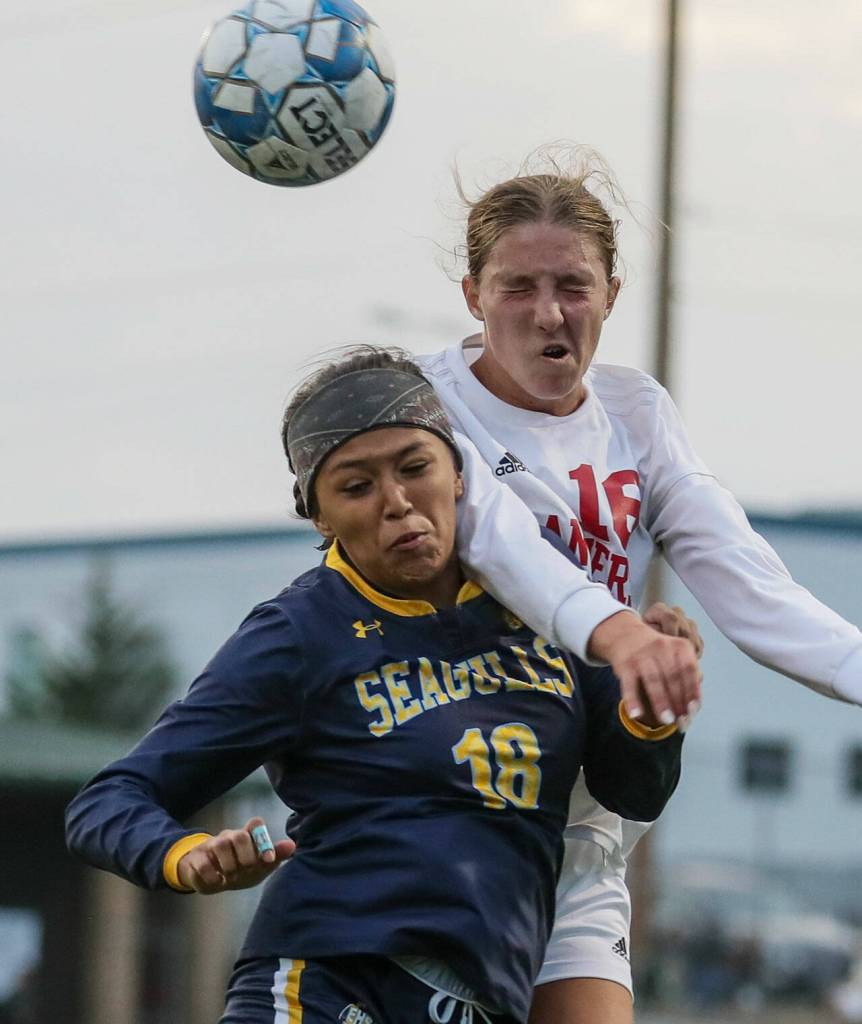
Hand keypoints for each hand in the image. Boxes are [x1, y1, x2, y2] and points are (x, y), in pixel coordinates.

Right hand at [177, 817, 294, 893]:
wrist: (212, 880)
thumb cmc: (241, 869)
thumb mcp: (259, 866)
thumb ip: (274, 856)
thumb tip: (293, 845)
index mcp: (247, 836)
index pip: (256, 824)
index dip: (263, 839)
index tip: (268, 860)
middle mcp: (230, 836)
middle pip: (239, 835)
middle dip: (246, 856)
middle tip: (246, 870)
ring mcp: (212, 845)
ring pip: (221, 845)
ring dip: (229, 866)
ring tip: (231, 877)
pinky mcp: (197, 858)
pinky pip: (203, 864)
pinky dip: (212, 877)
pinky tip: (217, 882)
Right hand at [588, 611, 701, 726]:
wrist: (625, 636)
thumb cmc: (657, 654)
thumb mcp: (677, 657)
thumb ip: (688, 677)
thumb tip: (693, 706)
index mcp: (679, 647)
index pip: (689, 670)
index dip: (693, 691)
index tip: (693, 711)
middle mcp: (661, 647)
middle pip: (673, 677)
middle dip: (679, 702)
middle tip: (682, 723)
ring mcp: (642, 655)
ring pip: (654, 681)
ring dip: (661, 703)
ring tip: (667, 721)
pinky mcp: (624, 664)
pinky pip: (629, 685)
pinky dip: (633, 701)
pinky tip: (637, 715)